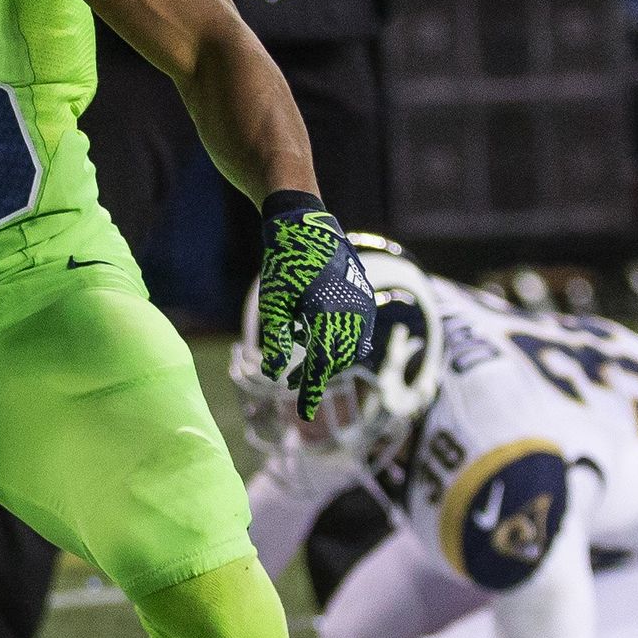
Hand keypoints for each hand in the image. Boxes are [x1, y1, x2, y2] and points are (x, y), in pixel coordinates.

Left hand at [256, 193, 375, 420]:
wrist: (306, 224)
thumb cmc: (285, 262)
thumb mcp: (274, 302)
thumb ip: (276, 338)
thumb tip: (273, 374)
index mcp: (329, 312)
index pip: (322, 363)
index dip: (311, 389)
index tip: (303, 414)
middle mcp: (353, 309)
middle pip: (337, 357)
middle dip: (317, 373)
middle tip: (294, 386)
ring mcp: (362, 301)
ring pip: (349, 345)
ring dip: (328, 356)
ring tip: (302, 363)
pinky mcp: (363, 295)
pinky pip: (356, 328)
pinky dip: (338, 339)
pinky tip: (315, 337)